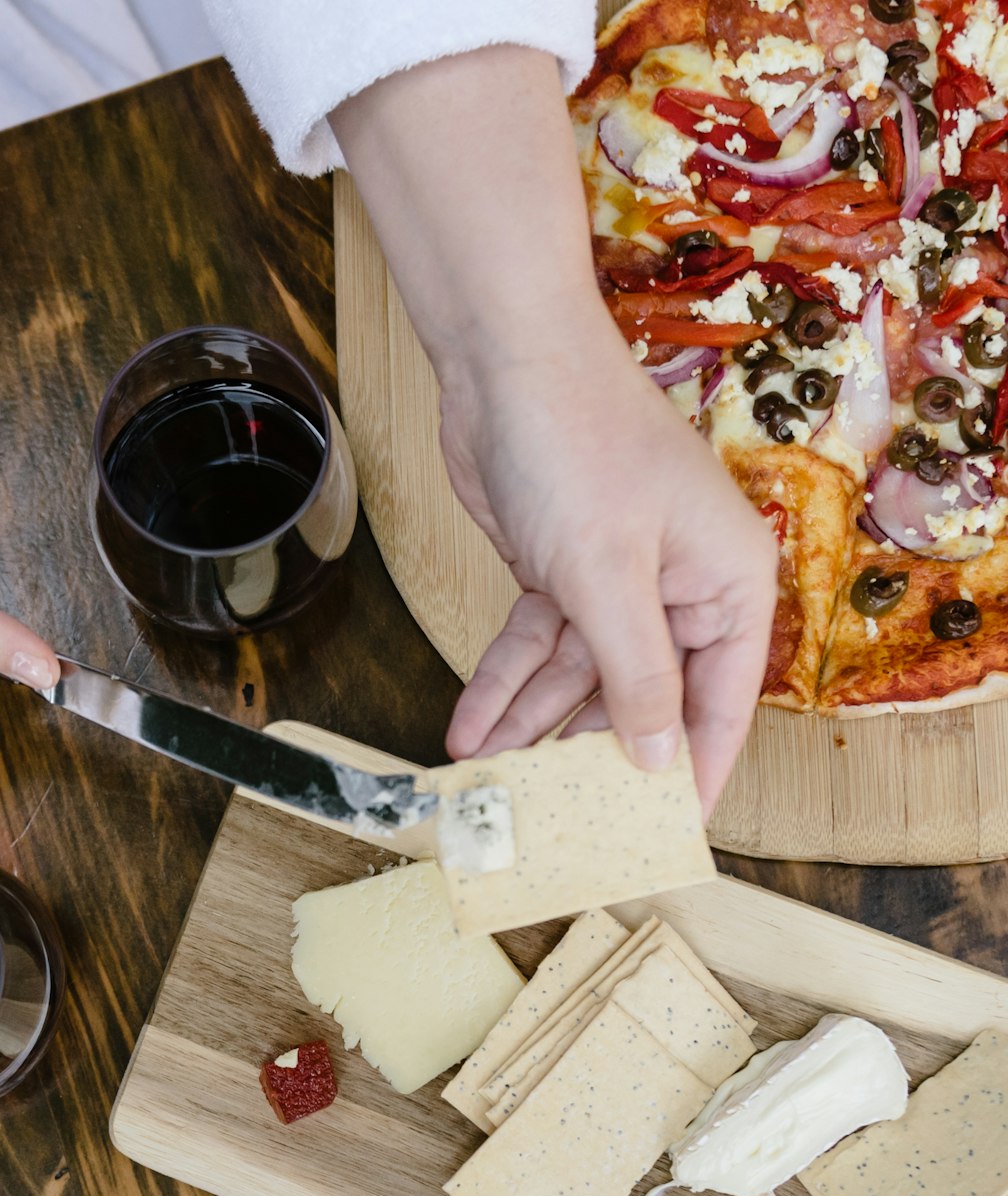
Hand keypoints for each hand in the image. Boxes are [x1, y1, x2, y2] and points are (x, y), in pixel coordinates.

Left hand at [436, 303, 777, 805]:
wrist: (506, 362)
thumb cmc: (580, 441)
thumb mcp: (609, 577)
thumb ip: (636, 677)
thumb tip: (658, 757)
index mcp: (727, 584)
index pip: (719, 705)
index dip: (691, 772)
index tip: (662, 832)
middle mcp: (681, 587)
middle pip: (642, 699)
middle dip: (591, 756)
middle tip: (558, 819)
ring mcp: (618, 581)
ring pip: (577, 680)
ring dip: (531, 728)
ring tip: (490, 784)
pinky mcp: (561, 572)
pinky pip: (536, 648)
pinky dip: (501, 686)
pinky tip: (469, 729)